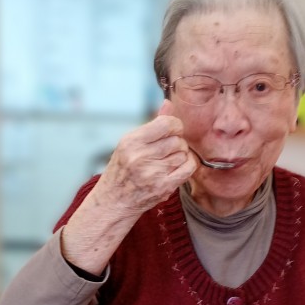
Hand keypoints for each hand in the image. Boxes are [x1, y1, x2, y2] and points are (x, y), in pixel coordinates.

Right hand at [94, 99, 196, 216]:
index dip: (175, 125)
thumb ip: (153, 125)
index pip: (167, 124)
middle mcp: (141, 156)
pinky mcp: (164, 187)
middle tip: (168, 150)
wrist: (115, 200)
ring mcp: (153, 173)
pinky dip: (188, 165)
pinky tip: (179, 166)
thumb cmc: (123, 170)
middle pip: (177, 140)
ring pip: (184, 154)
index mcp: (132, 141)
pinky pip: (188, 168)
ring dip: (181, 156)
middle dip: (177, 143)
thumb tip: (168, 104)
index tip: (173, 131)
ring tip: (168, 161)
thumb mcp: (130, 144)